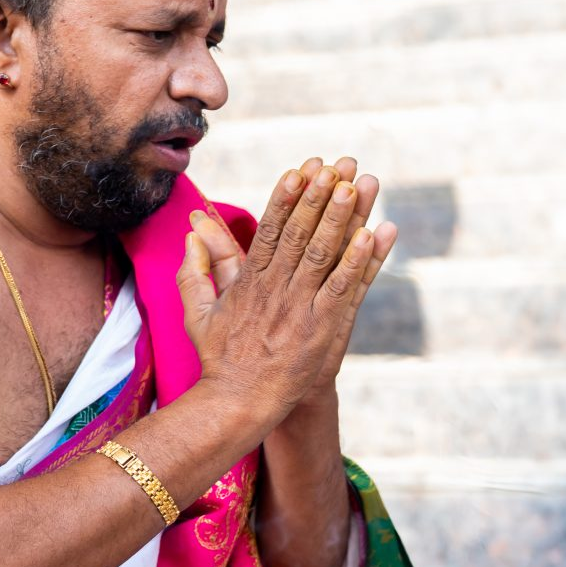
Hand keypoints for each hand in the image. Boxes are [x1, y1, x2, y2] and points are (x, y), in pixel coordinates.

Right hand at [178, 156, 396, 427]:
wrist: (240, 402)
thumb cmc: (222, 358)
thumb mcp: (198, 312)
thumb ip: (196, 270)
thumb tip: (192, 231)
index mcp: (250, 281)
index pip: (271, 229)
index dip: (287, 196)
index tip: (300, 168)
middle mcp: (277, 288)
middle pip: (301, 232)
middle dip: (319, 195)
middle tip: (337, 164)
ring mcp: (301, 308)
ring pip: (324, 253)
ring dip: (342, 217)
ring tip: (357, 184)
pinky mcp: (323, 329)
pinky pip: (345, 288)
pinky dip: (358, 261)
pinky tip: (373, 235)